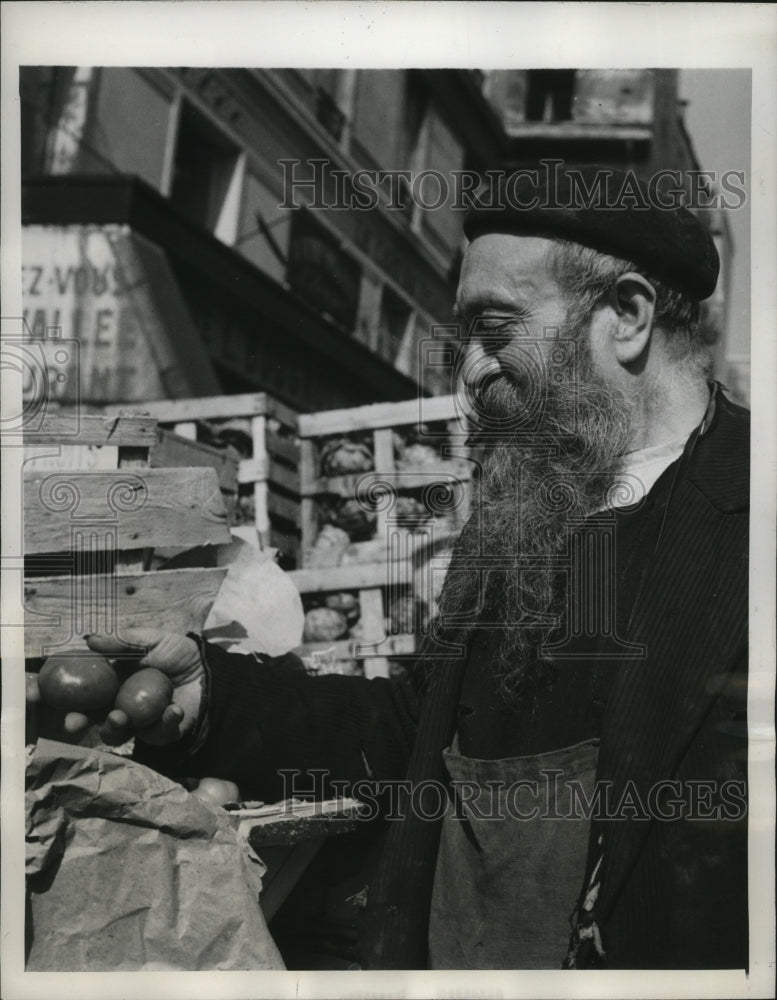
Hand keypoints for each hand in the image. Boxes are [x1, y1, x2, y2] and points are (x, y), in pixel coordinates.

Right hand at [29, 630, 206, 747]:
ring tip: (120, 717)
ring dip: (115, 728)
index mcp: (114, 684)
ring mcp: (140, 722)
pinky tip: (173, 710)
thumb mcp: (150, 640)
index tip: (44, 698)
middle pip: (92, 718)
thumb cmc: (178, 654)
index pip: (82, 693)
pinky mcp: (163, 734)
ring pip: (118, 734)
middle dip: (79, 722)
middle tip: (74, 722)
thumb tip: (90, 639)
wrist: (211, 670)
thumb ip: (122, 641)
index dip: (63, 697)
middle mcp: (121, 705)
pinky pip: (158, 734)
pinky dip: (164, 722)